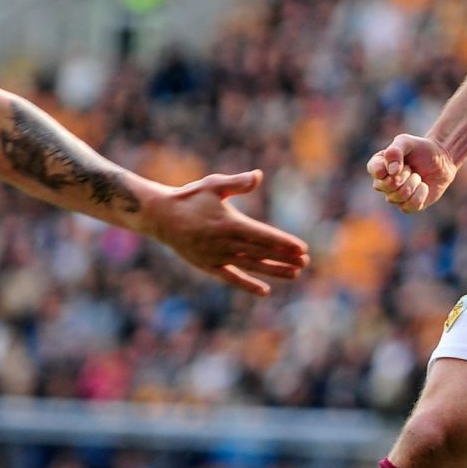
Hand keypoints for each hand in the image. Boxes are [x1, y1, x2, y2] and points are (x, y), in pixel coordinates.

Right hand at [145, 170, 309, 295]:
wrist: (161, 216)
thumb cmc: (190, 197)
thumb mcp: (214, 185)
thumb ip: (238, 182)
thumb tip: (258, 176)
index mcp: (229, 223)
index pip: (263, 236)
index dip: (284, 243)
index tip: (302, 248)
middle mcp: (225, 243)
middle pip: (261, 252)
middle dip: (285, 258)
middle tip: (305, 262)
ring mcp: (216, 256)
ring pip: (251, 266)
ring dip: (274, 271)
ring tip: (295, 274)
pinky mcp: (208, 266)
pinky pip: (231, 278)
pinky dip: (248, 284)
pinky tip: (265, 291)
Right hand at [367, 134, 456, 214]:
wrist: (441, 160)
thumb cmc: (421, 149)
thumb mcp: (407, 142)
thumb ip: (394, 151)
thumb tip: (392, 171)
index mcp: (379, 164)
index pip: (373, 169)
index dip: (386, 168)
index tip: (400, 163)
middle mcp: (383, 182)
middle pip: (385, 186)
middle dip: (403, 175)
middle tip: (411, 168)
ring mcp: (395, 196)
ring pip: (398, 196)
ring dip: (413, 183)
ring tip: (418, 176)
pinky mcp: (408, 205)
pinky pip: (409, 206)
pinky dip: (420, 194)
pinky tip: (423, 186)